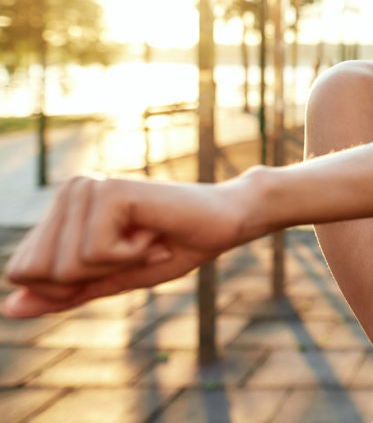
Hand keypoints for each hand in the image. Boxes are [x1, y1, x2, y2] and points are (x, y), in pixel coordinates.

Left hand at [2, 175, 245, 318]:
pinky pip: (95, 254)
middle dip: (90, 278)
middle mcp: (68, 190)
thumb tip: (8, 309)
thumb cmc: (175, 247)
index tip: (116, 262)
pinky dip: (130, 256)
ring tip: (146, 241)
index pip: (23, 270)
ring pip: (66, 266)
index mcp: (63, 208)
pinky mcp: (108, 191)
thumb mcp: (113, 279)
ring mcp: (87, 186)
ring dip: (116, 266)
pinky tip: (153, 233)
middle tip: (133, 253)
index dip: (67, 286)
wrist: (227, 223)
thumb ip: (63, 293)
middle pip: (38, 271)